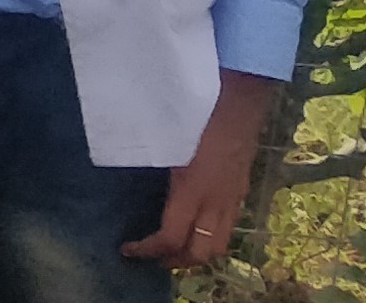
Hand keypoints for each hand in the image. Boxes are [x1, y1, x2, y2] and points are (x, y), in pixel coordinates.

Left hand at [125, 70, 277, 267]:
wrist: (239, 104)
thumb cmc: (197, 118)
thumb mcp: (166, 142)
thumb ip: (149, 160)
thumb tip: (123, 164)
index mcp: (192, 191)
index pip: (171, 237)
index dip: (148, 250)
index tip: (126, 249)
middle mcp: (216, 202)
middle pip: (201, 252)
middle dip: (176, 262)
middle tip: (153, 258)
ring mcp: (233, 199)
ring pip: (220, 245)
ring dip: (197, 254)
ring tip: (174, 251)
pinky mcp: (242, 192)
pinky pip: (229, 227)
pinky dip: (211, 238)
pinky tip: (196, 228)